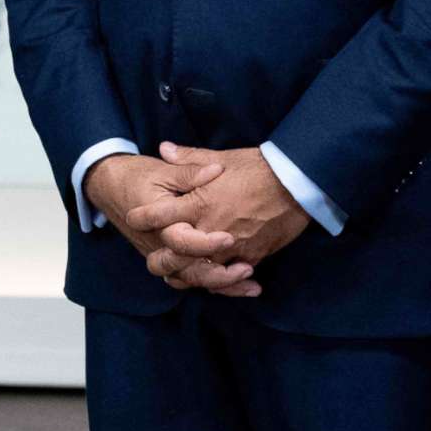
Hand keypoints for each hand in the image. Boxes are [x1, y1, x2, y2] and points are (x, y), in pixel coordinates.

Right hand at [84, 152, 257, 296]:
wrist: (108, 185)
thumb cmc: (137, 176)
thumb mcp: (163, 170)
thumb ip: (191, 171)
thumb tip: (217, 169)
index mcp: (157, 223)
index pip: (180, 242)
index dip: (205, 243)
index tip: (229, 238)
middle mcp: (158, 244)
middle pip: (186, 271)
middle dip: (217, 275)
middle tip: (246, 269)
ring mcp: (161, 254)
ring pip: (189, 280)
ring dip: (219, 285)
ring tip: (250, 283)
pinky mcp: (167, 259)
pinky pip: (190, 279)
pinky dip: (214, 285)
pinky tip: (241, 285)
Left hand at [125, 143, 311, 279]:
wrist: (297, 184)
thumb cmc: (257, 168)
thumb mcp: (219, 157)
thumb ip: (188, 158)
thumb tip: (164, 149)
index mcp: (197, 204)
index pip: (157, 216)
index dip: (141, 218)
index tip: (134, 218)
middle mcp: (209, 230)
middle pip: (173, 256)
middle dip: (162, 258)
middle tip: (157, 256)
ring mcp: (230, 248)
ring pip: (199, 273)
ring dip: (189, 273)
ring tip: (183, 272)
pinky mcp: (251, 257)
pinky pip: (228, 278)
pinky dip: (220, 281)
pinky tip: (214, 279)